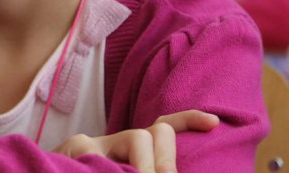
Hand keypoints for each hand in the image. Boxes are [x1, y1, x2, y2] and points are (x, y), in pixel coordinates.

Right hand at [53, 110, 219, 172]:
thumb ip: (134, 166)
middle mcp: (105, 143)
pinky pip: (108, 160)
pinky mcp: (73, 152)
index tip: (214, 123)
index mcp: (119, 152)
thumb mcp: (115, 168)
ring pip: (139, 140)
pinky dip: (118, 167)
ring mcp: (87, 146)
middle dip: (166, 162)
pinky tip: (98, 168)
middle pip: (153, 133)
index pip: (159, 129)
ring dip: (145, 168)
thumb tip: (167, 169)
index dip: (187, 121)